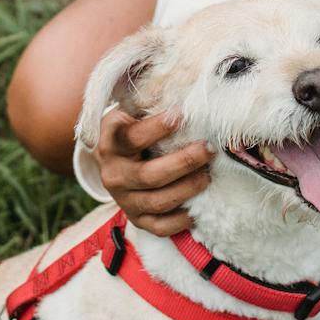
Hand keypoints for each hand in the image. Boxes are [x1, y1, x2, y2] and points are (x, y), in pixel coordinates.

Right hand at [94, 107, 213, 236]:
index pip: (131, 138)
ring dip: (187, 189)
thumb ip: (150, 103)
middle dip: (183, 163)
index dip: (156, 128)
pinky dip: (179, 220)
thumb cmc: (134, 130)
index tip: (182, 115)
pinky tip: (196, 209)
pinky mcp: (137, 219)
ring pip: (157, 201)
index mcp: (111, 144)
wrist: (114, 161)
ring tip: (208, 175)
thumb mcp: (132, 113)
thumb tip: (188, 92)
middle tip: (208, 149)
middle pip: (148, 175)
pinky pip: (159, 227)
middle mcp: (113, 174)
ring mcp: (124, 199)